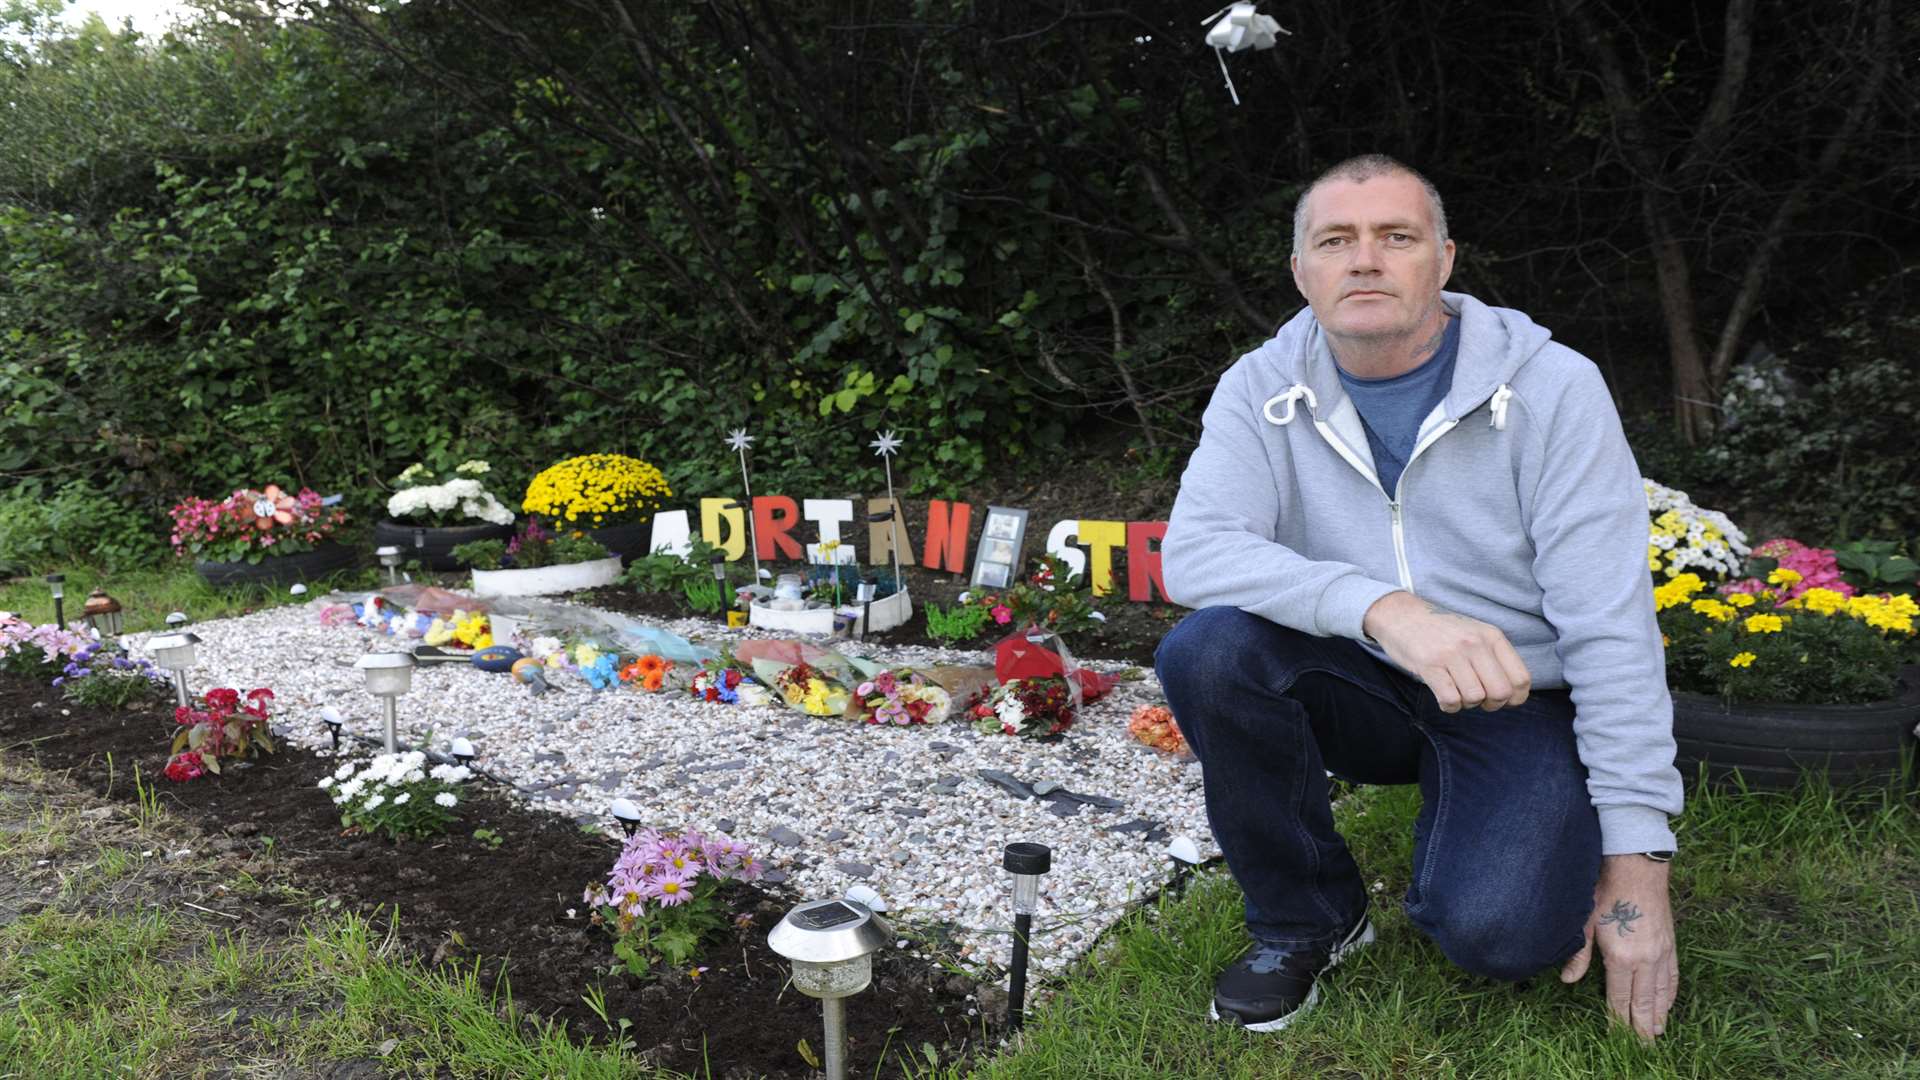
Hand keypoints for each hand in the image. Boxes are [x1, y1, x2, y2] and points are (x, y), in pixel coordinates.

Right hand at [1361, 591, 1532, 711]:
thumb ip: (1495, 658)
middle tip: (1478, 699)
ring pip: (1475, 698)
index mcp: (1492, 636)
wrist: (1402, 616)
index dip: (1514, 699)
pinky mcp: (1429, 664)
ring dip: (1466, 704)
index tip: (1502, 700)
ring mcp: (1452, 653)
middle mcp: (1475, 643)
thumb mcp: (1475, 634)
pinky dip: (1449, 706)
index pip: (1521, 679)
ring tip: (1456, 691)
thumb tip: (1512, 695)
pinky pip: (1450, 700)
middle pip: (1500, 693)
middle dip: (1491, 705)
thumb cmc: (1441, 631)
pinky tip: (1443, 697)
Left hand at [1559, 855, 1678, 1038]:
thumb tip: (1567, 981)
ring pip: (1662, 993)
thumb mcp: (1584, 922)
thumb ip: (1579, 955)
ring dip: (1660, 1014)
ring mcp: (1662, 953)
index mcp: (1621, 958)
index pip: (1619, 998)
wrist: (1637, 868)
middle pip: (1644, 1002)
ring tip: (1658, 1032)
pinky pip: (1673, 976)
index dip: (1618, 1020)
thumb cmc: (1605, 892)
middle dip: (1643, 1026)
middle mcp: (1645, 960)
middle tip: (1644, 1047)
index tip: (1619, 1037)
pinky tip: (1669, 1002)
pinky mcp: (1671, 944)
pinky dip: (1672, 993)